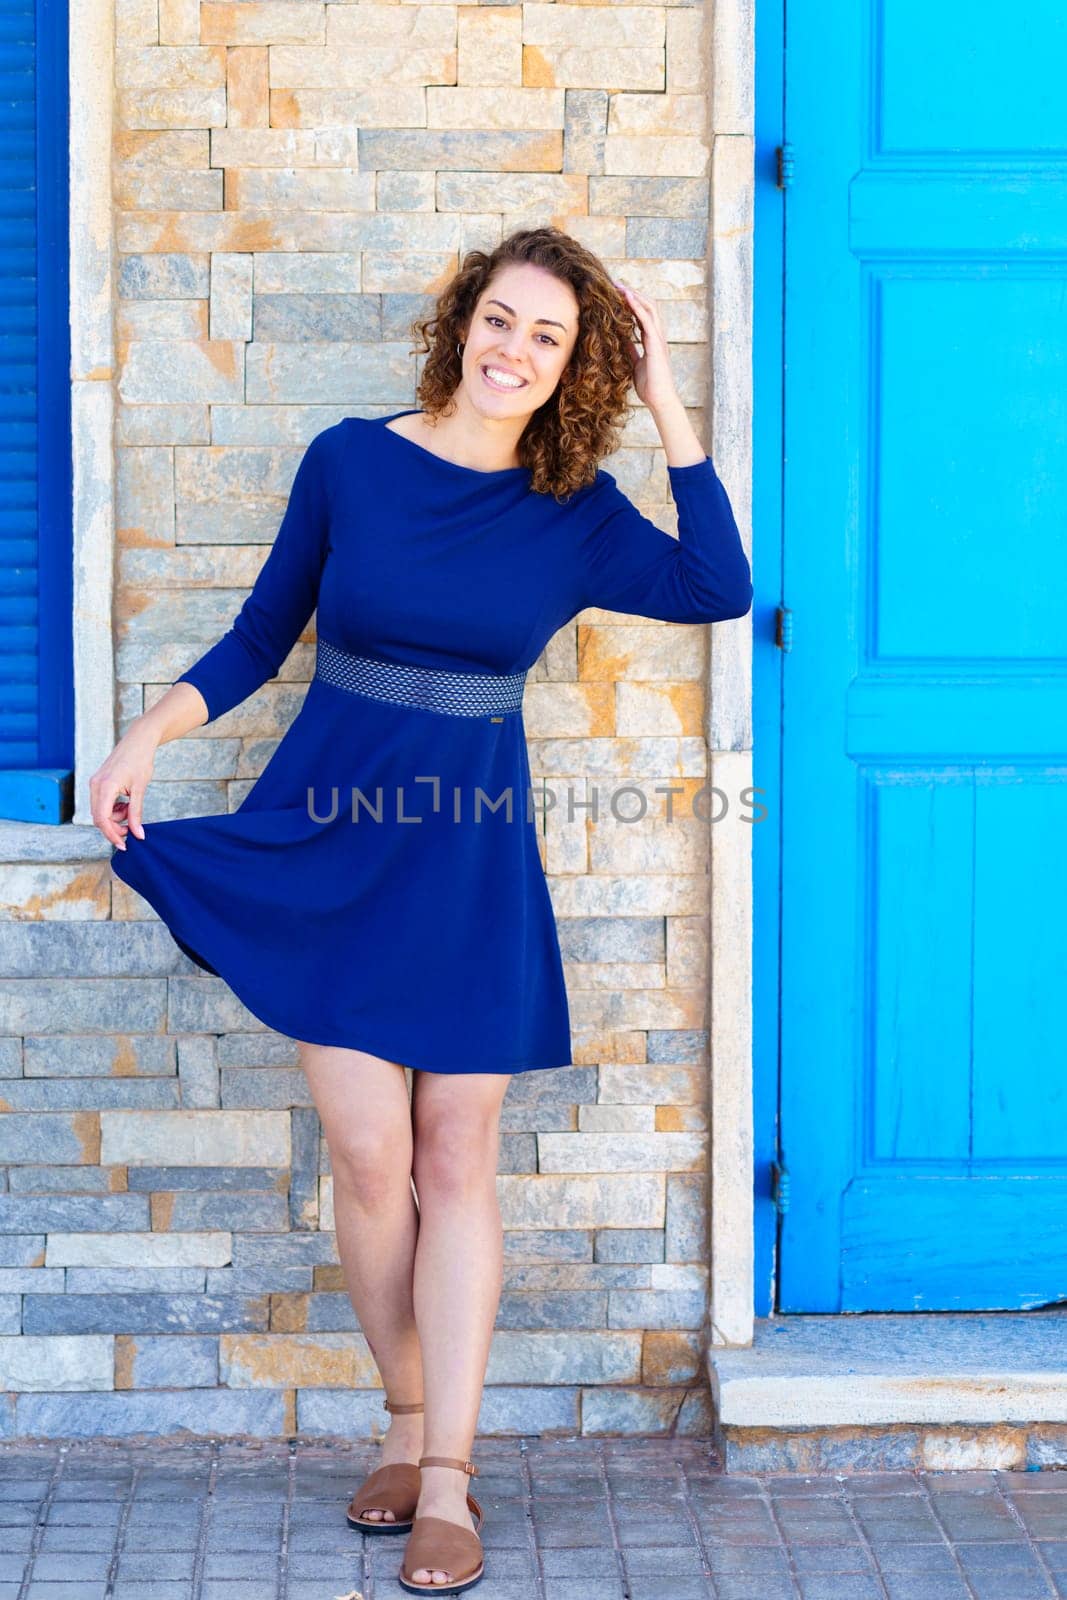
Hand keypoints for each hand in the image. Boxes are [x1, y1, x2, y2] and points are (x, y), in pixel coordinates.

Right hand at [89, 728, 157, 850]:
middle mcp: (95, 785)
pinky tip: (124, 803)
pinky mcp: (97, 782)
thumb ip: (136, 813)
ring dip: (114, 817)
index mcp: (105, 786)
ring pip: (99, 812)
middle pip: (98, 818)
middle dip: (114, 827)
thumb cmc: (140, 760)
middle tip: (131, 829)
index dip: (112, 835)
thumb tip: (138, 834)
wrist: (138, 741)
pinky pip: (101, 803)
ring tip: (130, 809)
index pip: (102, 819)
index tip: (124, 845)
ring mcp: (94, 783)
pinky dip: (112, 809)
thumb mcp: (140, 789)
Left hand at [614, 281, 679, 413]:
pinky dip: (638, 306)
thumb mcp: (634, 364)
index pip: (643, 315)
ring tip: (620, 285)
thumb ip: (630, 350)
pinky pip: (647, 319)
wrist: (659, 399)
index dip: (631, 303)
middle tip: (616, 284)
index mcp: (652, 341)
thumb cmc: (649, 386)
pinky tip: (628, 297)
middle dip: (632, 294)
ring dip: (635, 295)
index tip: (617, 295)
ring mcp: (658, 338)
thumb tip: (620, 341)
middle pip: (648, 306)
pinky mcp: (656, 344)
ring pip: (649, 308)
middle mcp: (657, 336)